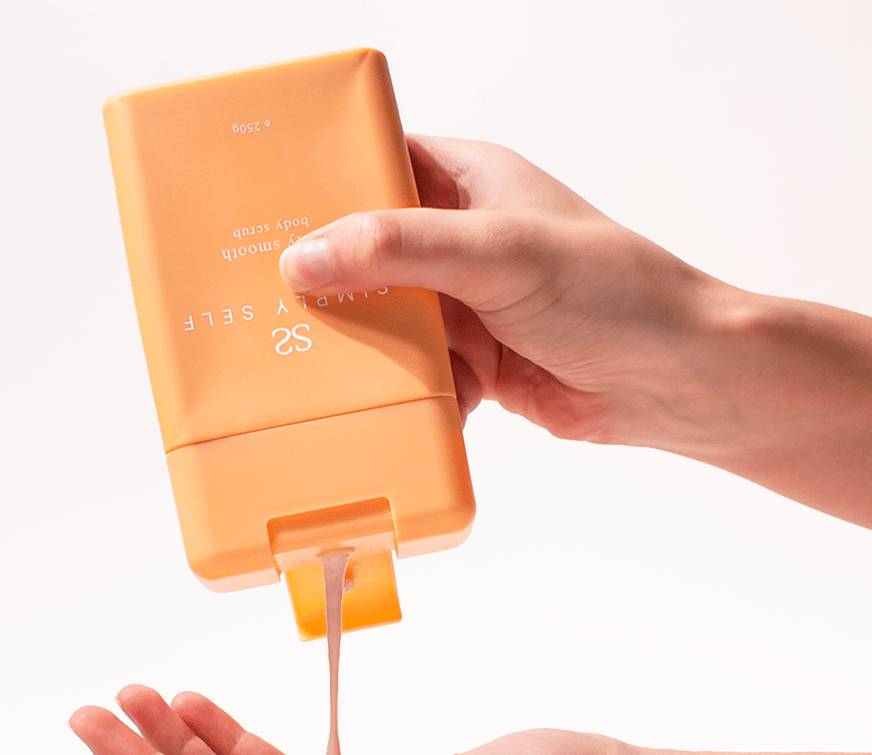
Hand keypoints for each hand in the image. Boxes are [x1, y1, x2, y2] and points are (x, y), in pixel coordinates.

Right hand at [281, 133, 726, 446]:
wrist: (675, 382)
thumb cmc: (612, 293)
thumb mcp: (498, 254)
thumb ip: (401, 249)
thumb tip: (305, 257)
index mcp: (468, 182)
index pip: (375, 165)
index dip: (319, 186)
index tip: (261, 215)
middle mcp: (461, 241)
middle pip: (366, 254)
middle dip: (327, 283)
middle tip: (265, 303)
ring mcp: (466, 305)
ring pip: (385, 321)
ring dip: (362, 347)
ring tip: (310, 365)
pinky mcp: (474, 363)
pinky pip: (414, 374)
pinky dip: (401, 392)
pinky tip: (382, 407)